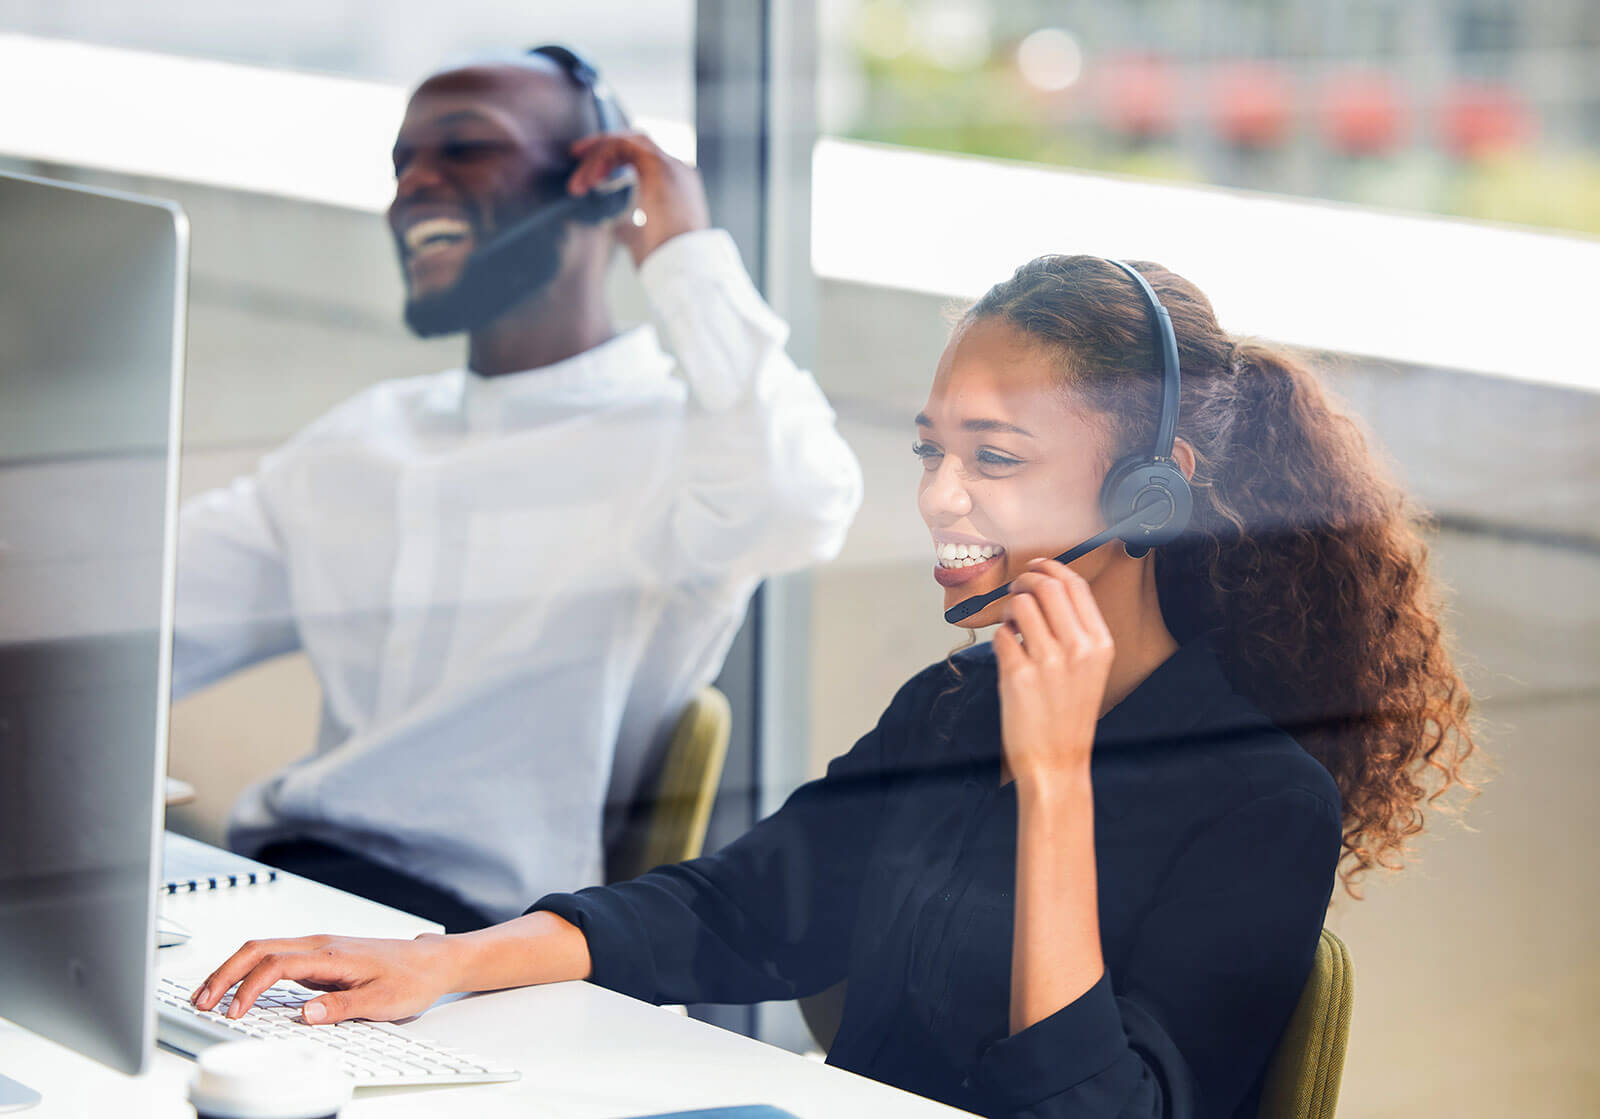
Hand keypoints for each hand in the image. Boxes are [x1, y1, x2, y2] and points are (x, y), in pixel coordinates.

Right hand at [190, 933, 457, 1024]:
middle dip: (224, 973)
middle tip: (201, 1001)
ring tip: (208, 996)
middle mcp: (320, 945)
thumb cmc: (410, 978)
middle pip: (258, 949)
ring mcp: (317, 948)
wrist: (429, 962)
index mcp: (332, 954)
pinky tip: (238, 991)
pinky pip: (274, 958)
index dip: (249, 988)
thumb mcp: (381, 1001)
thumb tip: (305, 1014)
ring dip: (232, 970)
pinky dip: (249, 972)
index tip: (234, 1012)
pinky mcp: (318, 957)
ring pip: (263, 950)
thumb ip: (341, 1008)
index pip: (276, 964)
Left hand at [566, 131, 709, 266]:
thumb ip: (626, 224)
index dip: (612, 159)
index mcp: (676, 184)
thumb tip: (609, 223)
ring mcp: (671, 164)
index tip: (590, 175)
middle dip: (602, 149)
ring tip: (579, 181)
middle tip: (575, 156)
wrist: (683, 266)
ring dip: (599, 155)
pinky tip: (591, 178)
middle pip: (634, 143)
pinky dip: (602, 157)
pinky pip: (623, 146)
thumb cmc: (664, 259)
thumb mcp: (639, 237)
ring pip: (627, 141)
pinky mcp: (659, 165)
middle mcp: (677, 169)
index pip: (641, 157)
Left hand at [991, 559, 1114, 788]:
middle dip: (1025, 580)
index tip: (1035, 566)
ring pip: (1019, 605)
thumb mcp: (1090, 667)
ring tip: (1013, 628)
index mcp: (1100, 643)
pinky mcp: (1018, 675)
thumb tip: (1046, 586)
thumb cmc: (1069, 712)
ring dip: (1009, 610)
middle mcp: (1078, 649)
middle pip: (1046, 586)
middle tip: (1015, 591)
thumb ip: (1076, 628)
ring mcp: (1048, 662)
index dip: (1050, 567)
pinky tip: (1009, 654)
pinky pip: (1001, 635)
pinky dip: (1000, 638)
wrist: (1057, 761)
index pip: (1074, 585)